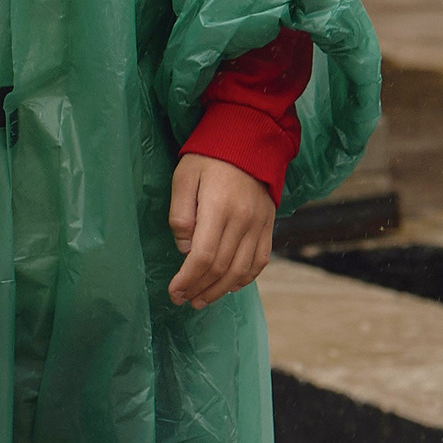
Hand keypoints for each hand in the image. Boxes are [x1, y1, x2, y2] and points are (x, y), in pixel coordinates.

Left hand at [167, 154, 274, 308]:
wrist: (248, 142)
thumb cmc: (207, 158)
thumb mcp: (183, 178)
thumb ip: (181, 214)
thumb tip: (184, 249)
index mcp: (218, 208)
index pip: (204, 256)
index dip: (188, 278)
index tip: (174, 291)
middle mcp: (243, 221)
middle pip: (222, 267)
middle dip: (200, 288)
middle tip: (183, 300)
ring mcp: (259, 225)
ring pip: (242, 269)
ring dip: (221, 289)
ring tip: (201, 300)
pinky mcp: (268, 226)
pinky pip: (260, 260)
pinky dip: (245, 278)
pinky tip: (230, 287)